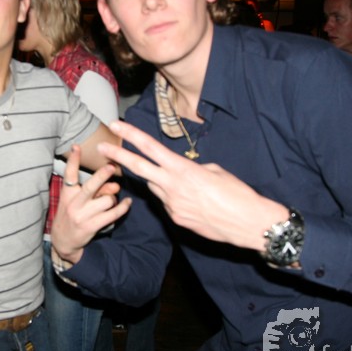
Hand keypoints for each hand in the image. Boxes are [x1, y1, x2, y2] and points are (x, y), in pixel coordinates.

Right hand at [50, 145, 129, 263]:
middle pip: (90, 186)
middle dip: (102, 176)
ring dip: (113, 198)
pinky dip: (123, 207)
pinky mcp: (92, 226)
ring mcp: (83, 215)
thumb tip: (115, 185)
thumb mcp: (75, 199)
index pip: (69, 174)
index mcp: (68, 193)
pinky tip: (128, 203)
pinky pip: (113, 214)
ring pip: (107, 200)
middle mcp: (74, 203)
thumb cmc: (72, 214)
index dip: (73, 160)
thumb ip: (93, 189)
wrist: (63, 240)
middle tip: (111, 167)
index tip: (76, 147)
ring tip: (111, 200)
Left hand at [98, 121, 286, 250]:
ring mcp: (172, 205)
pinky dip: (175, 199)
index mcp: (183, 169)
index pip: (150, 148)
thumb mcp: (215, 171)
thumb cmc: (237, 194)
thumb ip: (191, 169)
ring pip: (156, 188)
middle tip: (102, 148)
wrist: (248, 223)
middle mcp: (173, 186)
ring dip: (161, 182)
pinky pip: (169, 204)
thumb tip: (180, 172)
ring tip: (187, 185)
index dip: (132, 136)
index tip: (117, 127)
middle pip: (139, 168)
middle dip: (119, 157)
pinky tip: (194, 203)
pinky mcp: (176, 220)